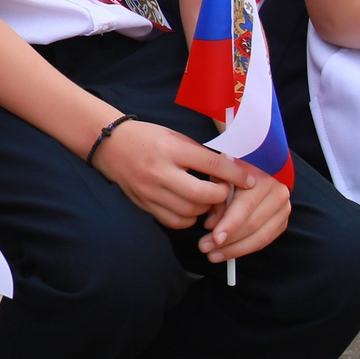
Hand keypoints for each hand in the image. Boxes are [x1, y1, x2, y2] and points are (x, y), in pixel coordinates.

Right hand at [87, 117, 250, 231]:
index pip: (212, 164)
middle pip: (201, 194)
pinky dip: (188, 219)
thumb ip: (201, 154)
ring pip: (189, 212)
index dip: (236, 175)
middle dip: (220, 196)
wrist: (109, 144)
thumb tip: (231, 170)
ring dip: (205, 210)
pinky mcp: (143, 204)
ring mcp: (149, 190)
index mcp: (171, 149)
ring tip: (208, 200)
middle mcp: (160, 172)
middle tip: (225, 191)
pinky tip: (190, 209)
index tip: (250, 181)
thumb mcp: (175, 137)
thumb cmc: (147, 138)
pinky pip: (173, 221)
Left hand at [198, 162, 291, 263]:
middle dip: (228, 241)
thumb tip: (211, 225)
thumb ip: (217, 199)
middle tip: (206, 248)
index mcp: (262, 178)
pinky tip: (230, 251)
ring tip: (214, 254)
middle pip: (253, 225)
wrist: (261, 164)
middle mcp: (278, 193)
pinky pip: (265, 239)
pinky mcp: (283, 219)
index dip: (229, 225)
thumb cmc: (234, 169)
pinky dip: (246, 248)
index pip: (245, 207)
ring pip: (260, 236)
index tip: (214, 238)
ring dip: (236, 249)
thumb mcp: (221, 175)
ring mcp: (284, 208)